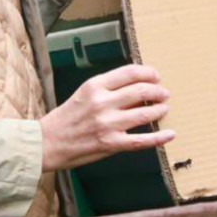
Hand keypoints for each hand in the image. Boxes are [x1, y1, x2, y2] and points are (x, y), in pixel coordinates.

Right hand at [39, 64, 174, 171]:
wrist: (46, 143)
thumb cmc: (66, 118)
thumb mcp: (84, 95)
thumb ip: (109, 90)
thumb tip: (139, 89)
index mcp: (94, 86)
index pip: (130, 73)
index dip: (149, 73)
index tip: (156, 76)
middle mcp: (102, 103)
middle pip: (141, 90)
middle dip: (158, 91)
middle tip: (165, 94)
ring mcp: (107, 124)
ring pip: (145, 113)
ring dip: (160, 110)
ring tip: (165, 109)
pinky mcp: (110, 144)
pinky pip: (142, 140)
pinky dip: (159, 137)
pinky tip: (170, 134)